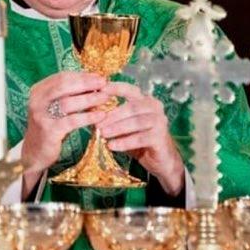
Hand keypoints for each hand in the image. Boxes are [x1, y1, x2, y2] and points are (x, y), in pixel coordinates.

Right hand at [21, 71, 108, 194]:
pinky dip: (88, 117)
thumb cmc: (51, 127)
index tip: (99, 77)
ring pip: (68, 102)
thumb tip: (94, 81)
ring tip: (105, 98)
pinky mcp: (49, 131)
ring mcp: (41, 116)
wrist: (35, 152)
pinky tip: (101, 116)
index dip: (82, 76)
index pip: (62, 77)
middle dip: (86, 83)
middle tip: (104, 83)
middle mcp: (37, 101)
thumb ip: (69, 94)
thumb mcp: (55, 107)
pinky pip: (72, 121)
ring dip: (89, 99)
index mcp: (38, 91)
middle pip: (64, 85)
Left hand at [98, 81, 184, 195]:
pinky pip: (140, 138)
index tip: (99, 90)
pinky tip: (112, 146)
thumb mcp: (123, 127)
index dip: (115, 88)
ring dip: (117, 128)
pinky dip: (124, 142)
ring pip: (136, 122)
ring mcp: (160, 121)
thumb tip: (89, 110)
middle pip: (132, 107)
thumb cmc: (138, 141)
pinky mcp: (161, 137)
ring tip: (102, 134)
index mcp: (145, 100)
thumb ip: (111, 118)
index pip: (130, 90)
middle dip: (112, 115)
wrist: (160, 161)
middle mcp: (155, 107)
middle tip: (97, 123)